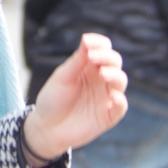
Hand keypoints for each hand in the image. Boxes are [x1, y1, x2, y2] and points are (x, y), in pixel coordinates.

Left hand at [23, 32, 128, 163]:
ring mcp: (106, 97)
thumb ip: (77, 61)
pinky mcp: (108, 115)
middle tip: (93, 58)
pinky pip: (121, 106)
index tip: (89, 44)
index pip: (103, 49)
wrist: (46, 129)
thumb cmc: (52, 100)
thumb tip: (87, 39)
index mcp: (88, 66)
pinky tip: (112, 96)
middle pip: (114, 62)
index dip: (99, 44)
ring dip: (114, 75)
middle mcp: (100, 79)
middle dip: (107, 57)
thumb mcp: (62, 78)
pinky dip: (120, 100)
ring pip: (121, 81)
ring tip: (102, 74)